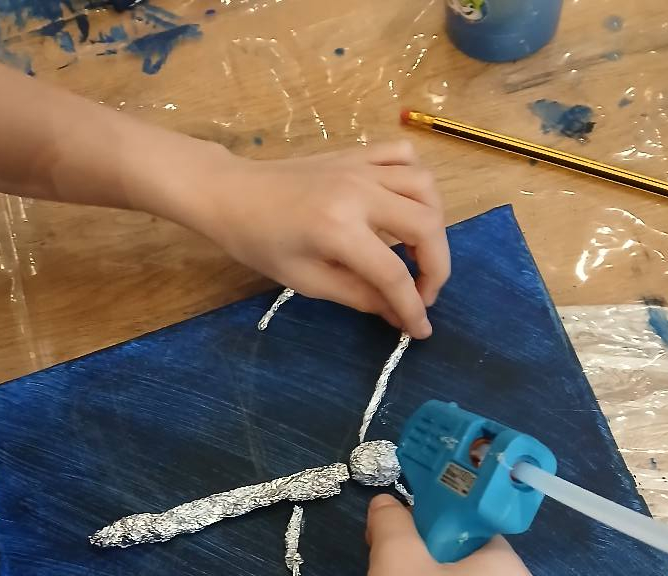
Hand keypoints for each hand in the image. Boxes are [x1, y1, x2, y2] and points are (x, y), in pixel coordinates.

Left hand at [196, 142, 449, 339]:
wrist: (232, 194)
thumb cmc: (259, 243)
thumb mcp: (305, 280)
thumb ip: (356, 296)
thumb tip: (396, 313)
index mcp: (339, 230)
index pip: (393, 274)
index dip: (412, 307)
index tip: (420, 330)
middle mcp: (359, 193)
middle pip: (425, 226)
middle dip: (436, 267)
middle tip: (422, 293)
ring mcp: (360, 167)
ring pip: (425, 186)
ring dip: (433, 223)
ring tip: (419, 251)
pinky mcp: (357, 153)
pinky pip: (404, 157)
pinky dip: (416, 182)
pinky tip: (406, 206)